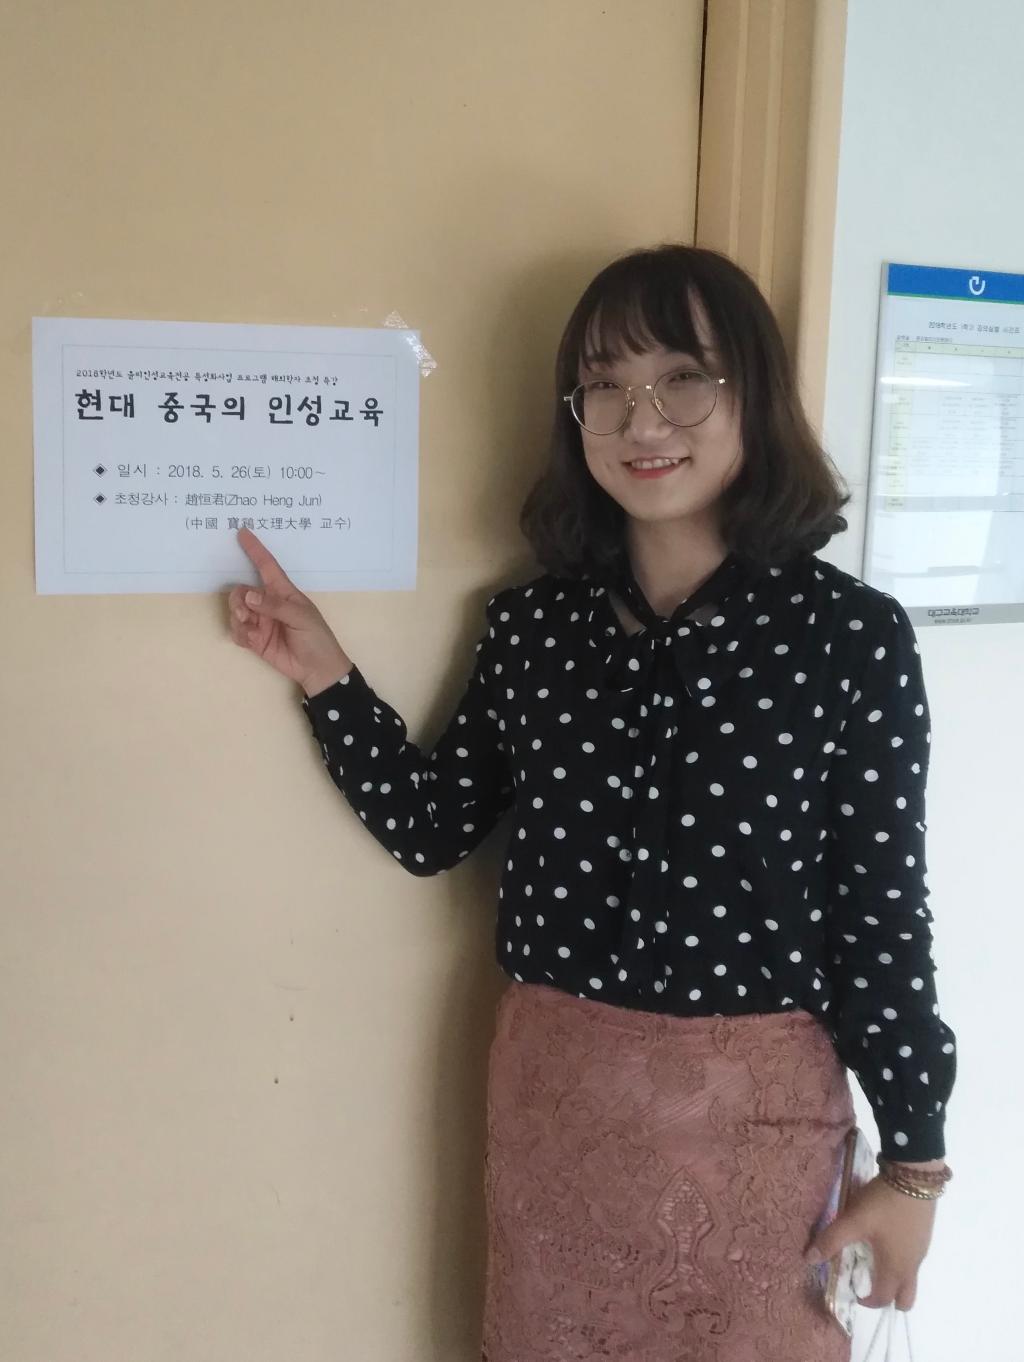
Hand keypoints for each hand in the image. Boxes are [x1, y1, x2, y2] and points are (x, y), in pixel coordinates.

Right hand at [227, 528, 352, 695]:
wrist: (317, 670)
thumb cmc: (316, 638)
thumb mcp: (301, 618)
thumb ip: (274, 606)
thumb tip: (248, 595)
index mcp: (283, 592)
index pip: (267, 566)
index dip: (256, 549)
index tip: (243, 532)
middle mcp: (268, 603)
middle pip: (241, 590)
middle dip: (238, 600)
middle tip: (244, 614)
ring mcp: (260, 621)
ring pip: (235, 611)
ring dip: (238, 619)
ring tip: (252, 630)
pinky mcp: (254, 639)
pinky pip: (236, 631)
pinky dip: (240, 634)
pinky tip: (253, 642)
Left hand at [803, 1174, 937, 1310]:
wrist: (914, 1177)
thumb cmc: (884, 1204)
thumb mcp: (853, 1220)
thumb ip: (831, 1240)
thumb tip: (809, 1259)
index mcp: (895, 1268)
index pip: (883, 1298)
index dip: (867, 1301)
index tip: (853, 1293)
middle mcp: (912, 1265)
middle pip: (906, 1297)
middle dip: (889, 1299)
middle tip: (869, 1284)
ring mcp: (921, 1249)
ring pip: (910, 1277)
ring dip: (894, 1278)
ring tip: (873, 1257)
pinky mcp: (924, 1234)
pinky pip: (913, 1258)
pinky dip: (900, 1260)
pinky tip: (885, 1237)